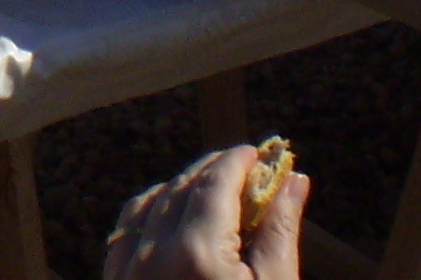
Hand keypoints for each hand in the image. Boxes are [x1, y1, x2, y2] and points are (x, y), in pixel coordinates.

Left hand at [104, 147, 307, 279]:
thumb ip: (280, 231)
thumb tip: (294, 179)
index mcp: (198, 252)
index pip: (216, 182)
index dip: (238, 161)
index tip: (258, 153)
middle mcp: (154, 253)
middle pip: (183, 187)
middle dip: (214, 170)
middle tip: (243, 167)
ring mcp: (128, 269)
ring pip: (150, 202)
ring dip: (181, 188)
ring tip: (212, 189)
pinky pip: (126, 230)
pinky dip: (151, 212)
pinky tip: (171, 215)